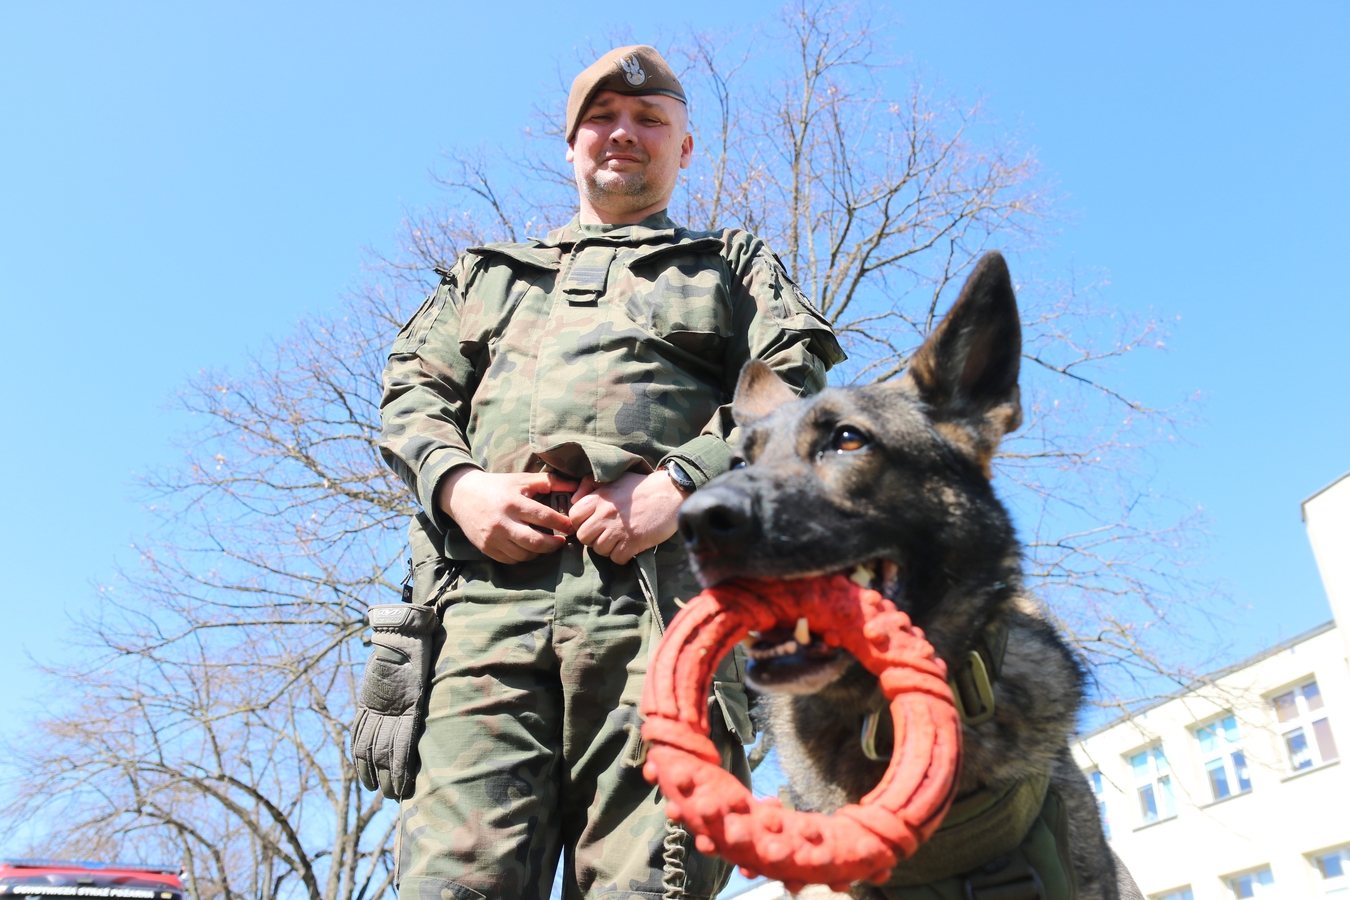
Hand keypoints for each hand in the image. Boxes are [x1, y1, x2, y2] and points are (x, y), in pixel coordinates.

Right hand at [438, 469, 577, 563]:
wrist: (462, 495)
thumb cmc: (497, 486)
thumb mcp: (521, 479)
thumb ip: (548, 482)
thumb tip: (575, 485)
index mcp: (513, 503)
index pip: (544, 517)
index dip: (562, 524)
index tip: (571, 526)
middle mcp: (502, 522)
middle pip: (535, 542)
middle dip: (554, 544)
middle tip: (562, 541)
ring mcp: (493, 538)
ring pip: (524, 555)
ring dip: (539, 552)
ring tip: (546, 544)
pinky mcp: (486, 548)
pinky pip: (511, 560)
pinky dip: (523, 557)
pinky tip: (528, 548)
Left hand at [569, 470, 685, 564]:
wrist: (671, 493)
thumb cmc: (642, 486)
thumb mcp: (616, 478)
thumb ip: (591, 485)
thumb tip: (574, 498)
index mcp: (599, 498)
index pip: (574, 517)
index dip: (581, 522)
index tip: (592, 522)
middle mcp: (605, 514)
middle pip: (583, 537)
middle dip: (593, 538)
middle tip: (605, 534)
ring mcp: (619, 529)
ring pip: (599, 550)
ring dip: (607, 548)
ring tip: (619, 539)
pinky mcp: (633, 542)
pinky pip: (617, 558)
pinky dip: (622, 556)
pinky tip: (629, 546)